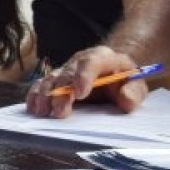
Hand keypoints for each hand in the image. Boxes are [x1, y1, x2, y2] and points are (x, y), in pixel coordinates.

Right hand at [25, 46, 147, 118]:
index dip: (83, 76)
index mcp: (102, 57)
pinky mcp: (56, 80)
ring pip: (51, 78)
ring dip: (44, 95)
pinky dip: (35, 95)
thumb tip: (126, 101)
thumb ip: (134, 92)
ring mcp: (65, 70)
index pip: (91, 62)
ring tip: (42, 111)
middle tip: (59, 112)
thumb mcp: (136, 85)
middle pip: (67, 73)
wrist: (113, 73)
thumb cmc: (124, 80)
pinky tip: (33, 107)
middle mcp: (79, 61)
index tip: (79, 94)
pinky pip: (41, 85)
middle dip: (61, 93)